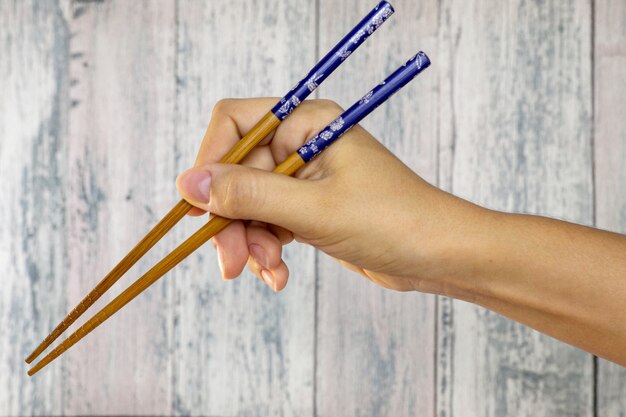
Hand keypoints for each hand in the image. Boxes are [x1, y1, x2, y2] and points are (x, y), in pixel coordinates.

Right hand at [176, 98, 484, 293]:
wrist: (437, 256)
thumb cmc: (390, 221)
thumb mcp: (312, 208)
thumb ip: (248, 194)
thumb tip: (187, 184)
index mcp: (306, 123)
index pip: (233, 123)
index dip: (209, 161)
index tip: (199, 207)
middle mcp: (301, 144)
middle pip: (236, 173)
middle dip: (232, 220)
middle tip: (230, 264)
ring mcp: (304, 178)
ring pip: (249, 204)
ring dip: (251, 242)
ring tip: (269, 271)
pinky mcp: (307, 208)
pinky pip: (268, 224)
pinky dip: (266, 250)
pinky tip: (278, 275)